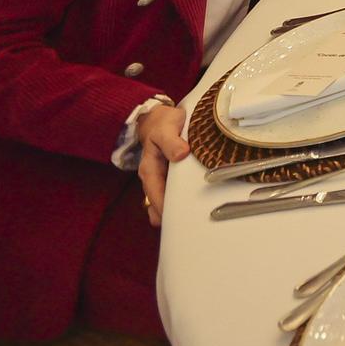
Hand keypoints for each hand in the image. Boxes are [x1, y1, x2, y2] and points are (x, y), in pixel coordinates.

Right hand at [137, 102, 188, 225]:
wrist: (159, 118)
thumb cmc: (162, 123)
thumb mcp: (165, 127)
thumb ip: (171, 141)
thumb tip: (180, 154)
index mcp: (150, 170)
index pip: (156, 196)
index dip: (166, 209)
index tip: (179, 220)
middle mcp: (153, 178)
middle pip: (159, 206)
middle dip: (172, 217)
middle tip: (191, 227)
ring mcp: (161, 179)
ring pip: (165, 203)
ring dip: (176, 212)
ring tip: (194, 224)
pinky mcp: (170, 178)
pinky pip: (173, 195)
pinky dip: (181, 203)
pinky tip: (194, 209)